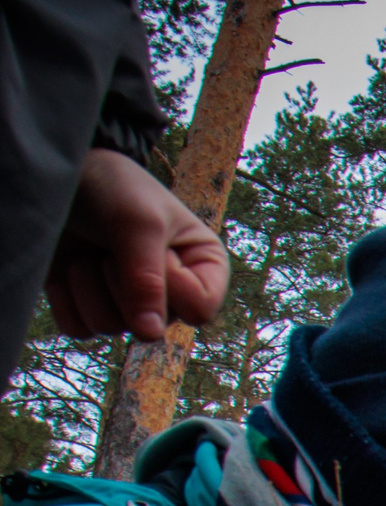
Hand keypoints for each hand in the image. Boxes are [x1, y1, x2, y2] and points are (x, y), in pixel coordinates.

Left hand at [47, 149, 228, 341]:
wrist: (63, 171)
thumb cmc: (113, 186)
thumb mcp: (138, 223)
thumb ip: (147, 279)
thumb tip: (150, 334)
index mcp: (203, 269)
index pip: (199, 309)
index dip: (171, 283)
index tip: (154, 246)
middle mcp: (171, 294)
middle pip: (152, 324)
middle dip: (123, 281)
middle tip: (114, 243)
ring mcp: (129, 304)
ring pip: (111, 327)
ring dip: (91, 284)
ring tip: (92, 250)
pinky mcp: (89, 307)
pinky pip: (79, 327)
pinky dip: (67, 295)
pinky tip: (71, 265)